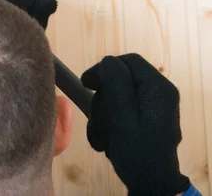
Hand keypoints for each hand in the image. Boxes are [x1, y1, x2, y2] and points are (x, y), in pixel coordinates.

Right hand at [81, 54, 190, 195]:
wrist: (150, 184)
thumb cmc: (137, 151)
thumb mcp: (123, 117)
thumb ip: (116, 85)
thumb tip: (107, 60)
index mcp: (157, 88)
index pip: (128, 61)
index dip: (104, 69)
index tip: (86, 84)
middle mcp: (156, 93)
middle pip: (119, 80)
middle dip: (102, 100)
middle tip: (97, 119)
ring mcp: (149, 106)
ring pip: (114, 97)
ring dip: (101, 115)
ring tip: (100, 135)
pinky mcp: (142, 118)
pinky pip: (118, 110)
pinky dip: (107, 123)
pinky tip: (105, 139)